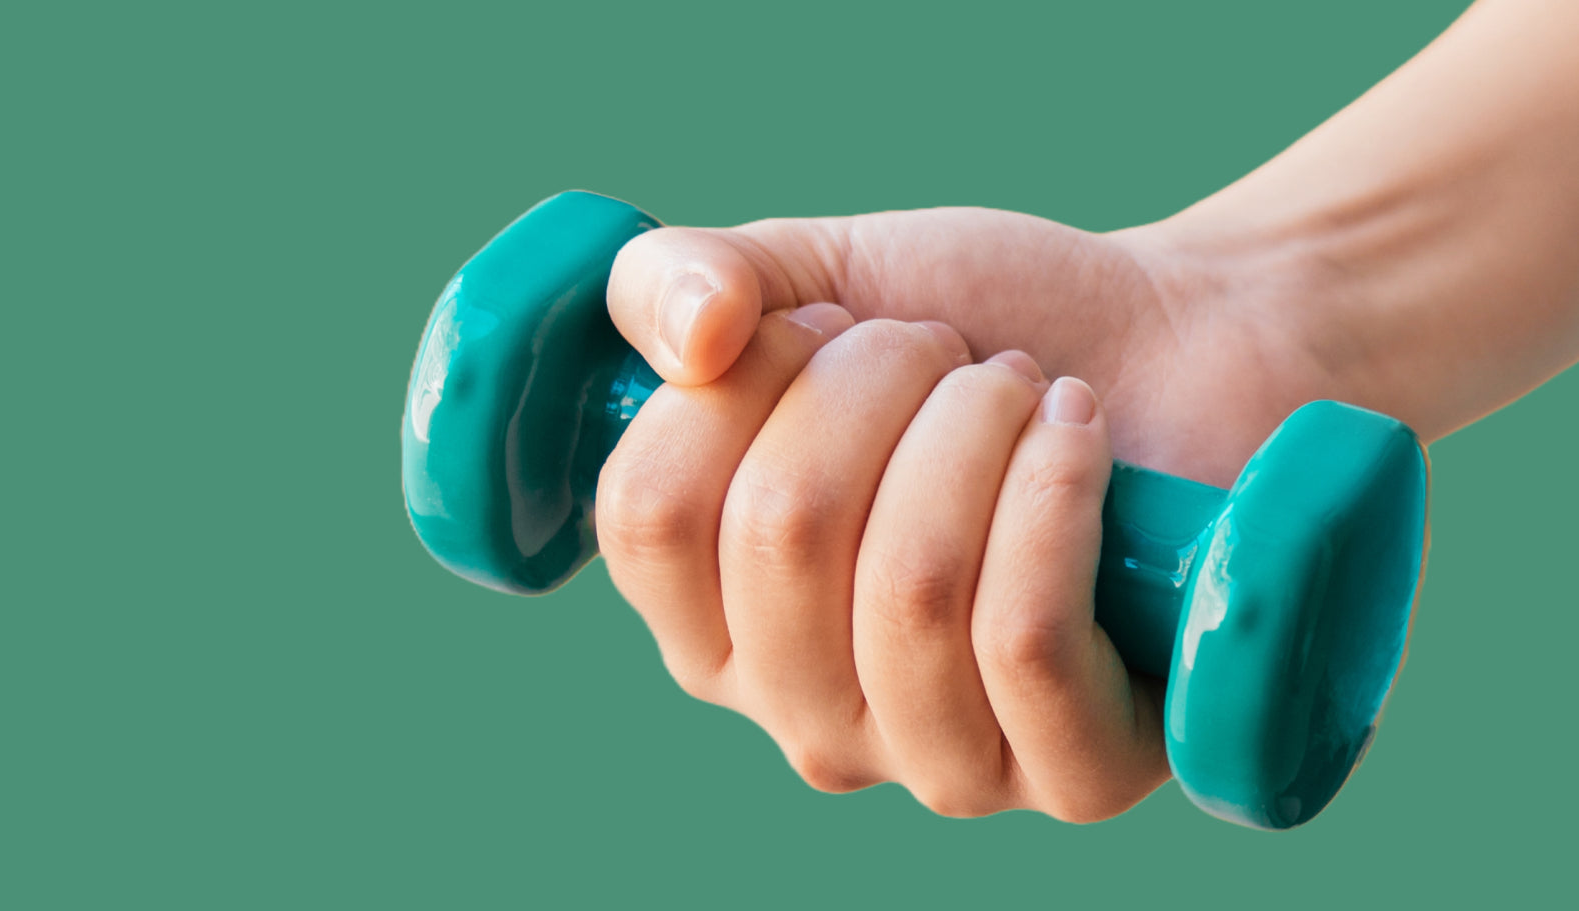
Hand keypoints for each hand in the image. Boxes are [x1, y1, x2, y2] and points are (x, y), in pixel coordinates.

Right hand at [597, 304, 1166, 820]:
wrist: (1183, 339)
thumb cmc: (982, 322)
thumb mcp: (812, 273)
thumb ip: (684, 280)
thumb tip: (692, 343)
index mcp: (706, 614)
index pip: (647, 515)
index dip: (741, 382)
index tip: (827, 329)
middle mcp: (796, 710)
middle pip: (778, 535)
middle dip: (879, 385)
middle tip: (950, 354)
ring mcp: (929, 759)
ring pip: (909, 588)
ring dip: (978, 431)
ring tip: (1022, 390)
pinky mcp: (1068, 774)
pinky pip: (1021, 639)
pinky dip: (1055, 493)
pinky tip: (1081, 436)